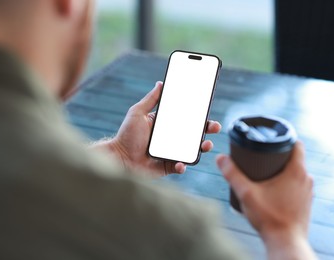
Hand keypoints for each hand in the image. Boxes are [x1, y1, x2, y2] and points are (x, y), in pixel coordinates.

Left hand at [93, 81, 220, 176]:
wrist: (118, 158)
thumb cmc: (126, 135)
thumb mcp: (137, 113)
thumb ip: (150, 99)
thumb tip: (161, 83)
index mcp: (166, 125)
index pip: (186, 118)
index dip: (198, 115)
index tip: (207, 109)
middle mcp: (171, 139)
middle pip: (194, 134)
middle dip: (207, 130)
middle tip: (214, 127)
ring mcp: (171, 153)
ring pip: (192, 150)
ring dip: (202, 148)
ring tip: (205, 145)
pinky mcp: (168, 167)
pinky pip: (180, 166)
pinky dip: (183, 165)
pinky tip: (180, 163)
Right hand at [216, 142, 315, 258]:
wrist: (286, 242)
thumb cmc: (269, 218)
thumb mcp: (246, 193)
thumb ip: (232, 175)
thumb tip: (220, 158)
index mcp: (296, 171)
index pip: (297, 144)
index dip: (285, 139)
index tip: (272, 140)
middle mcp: (306, 179)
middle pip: (295, 158)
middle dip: (279, 156)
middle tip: (262, 158)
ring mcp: (308, 192)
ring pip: (296, 172)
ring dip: (283, 170)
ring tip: (265, 174)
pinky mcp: (306, 202)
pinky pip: (298, 185)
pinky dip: (288, 183)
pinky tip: (274, 189)